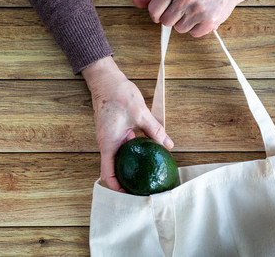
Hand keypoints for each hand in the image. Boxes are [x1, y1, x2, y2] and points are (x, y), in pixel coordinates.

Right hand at [82, 57, 173, 191]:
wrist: (106, 80)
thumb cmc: (118, 95)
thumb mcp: (141, 114)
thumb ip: (155, 130)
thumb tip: (168, 145)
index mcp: (108, 143)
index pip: (108, 174)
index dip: (117, 188)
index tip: (130, 195)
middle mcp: (106, 144)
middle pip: (112, 170)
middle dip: (125, 181)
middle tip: (141, 188)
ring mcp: (109, 138)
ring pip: (117, 159)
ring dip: (128, 168)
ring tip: (144, 174)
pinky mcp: (113, 132)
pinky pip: (121, 148)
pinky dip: (130, 154)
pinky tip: (144, 154)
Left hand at [133, 0, 249, 36]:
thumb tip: (136, 2)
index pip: (153, 10)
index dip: (156, 14)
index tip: (162, 12)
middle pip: (166, 22)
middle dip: (172, 17)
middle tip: (182, 8)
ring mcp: (198, 11)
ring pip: (179, 29)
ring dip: (184, 23)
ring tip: (193, 11)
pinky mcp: (209, 22)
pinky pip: (193, 34)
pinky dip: (196, 28)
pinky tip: (201, 16)